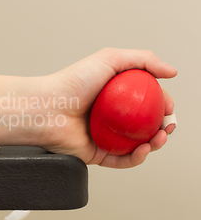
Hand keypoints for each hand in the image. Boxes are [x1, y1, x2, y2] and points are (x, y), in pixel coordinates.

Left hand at [42, 48, 176, 167]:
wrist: (47, 107)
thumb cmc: (72, 82)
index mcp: (115, 96)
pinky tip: (143, 149)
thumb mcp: (109, 59)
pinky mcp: (97, 154)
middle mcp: (111, 117)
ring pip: (137, 144)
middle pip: (145, 125)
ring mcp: (104, 136)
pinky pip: (121, 160)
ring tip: (159, 137)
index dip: (163, 105)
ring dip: (155, 143)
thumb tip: (171, 72)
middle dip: (164, 127)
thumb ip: (143, 60)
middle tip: (168, 125)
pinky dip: (137, 157)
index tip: (169, 106)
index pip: (147, 102)